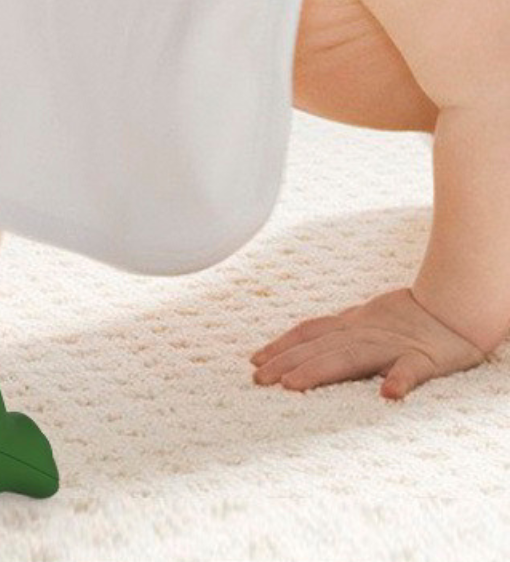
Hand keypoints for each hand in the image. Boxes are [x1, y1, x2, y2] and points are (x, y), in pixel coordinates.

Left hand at [250, 287, 486, 398]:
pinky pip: (410, 371)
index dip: (281, 345)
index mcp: (350, 327)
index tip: (254, 361)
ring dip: (319, 370)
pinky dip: (399, 381)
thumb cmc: (403, 323)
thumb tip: (298, 347)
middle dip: (286, 361)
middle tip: (258, 378)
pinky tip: (388, 396)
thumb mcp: (364, 324)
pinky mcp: (423, 358)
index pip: (308, 333)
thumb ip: (335, 335)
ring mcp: (391, 346)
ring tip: (292, 385)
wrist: (453, 311)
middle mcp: (363, 334)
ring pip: (349, 357)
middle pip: (319, 348)